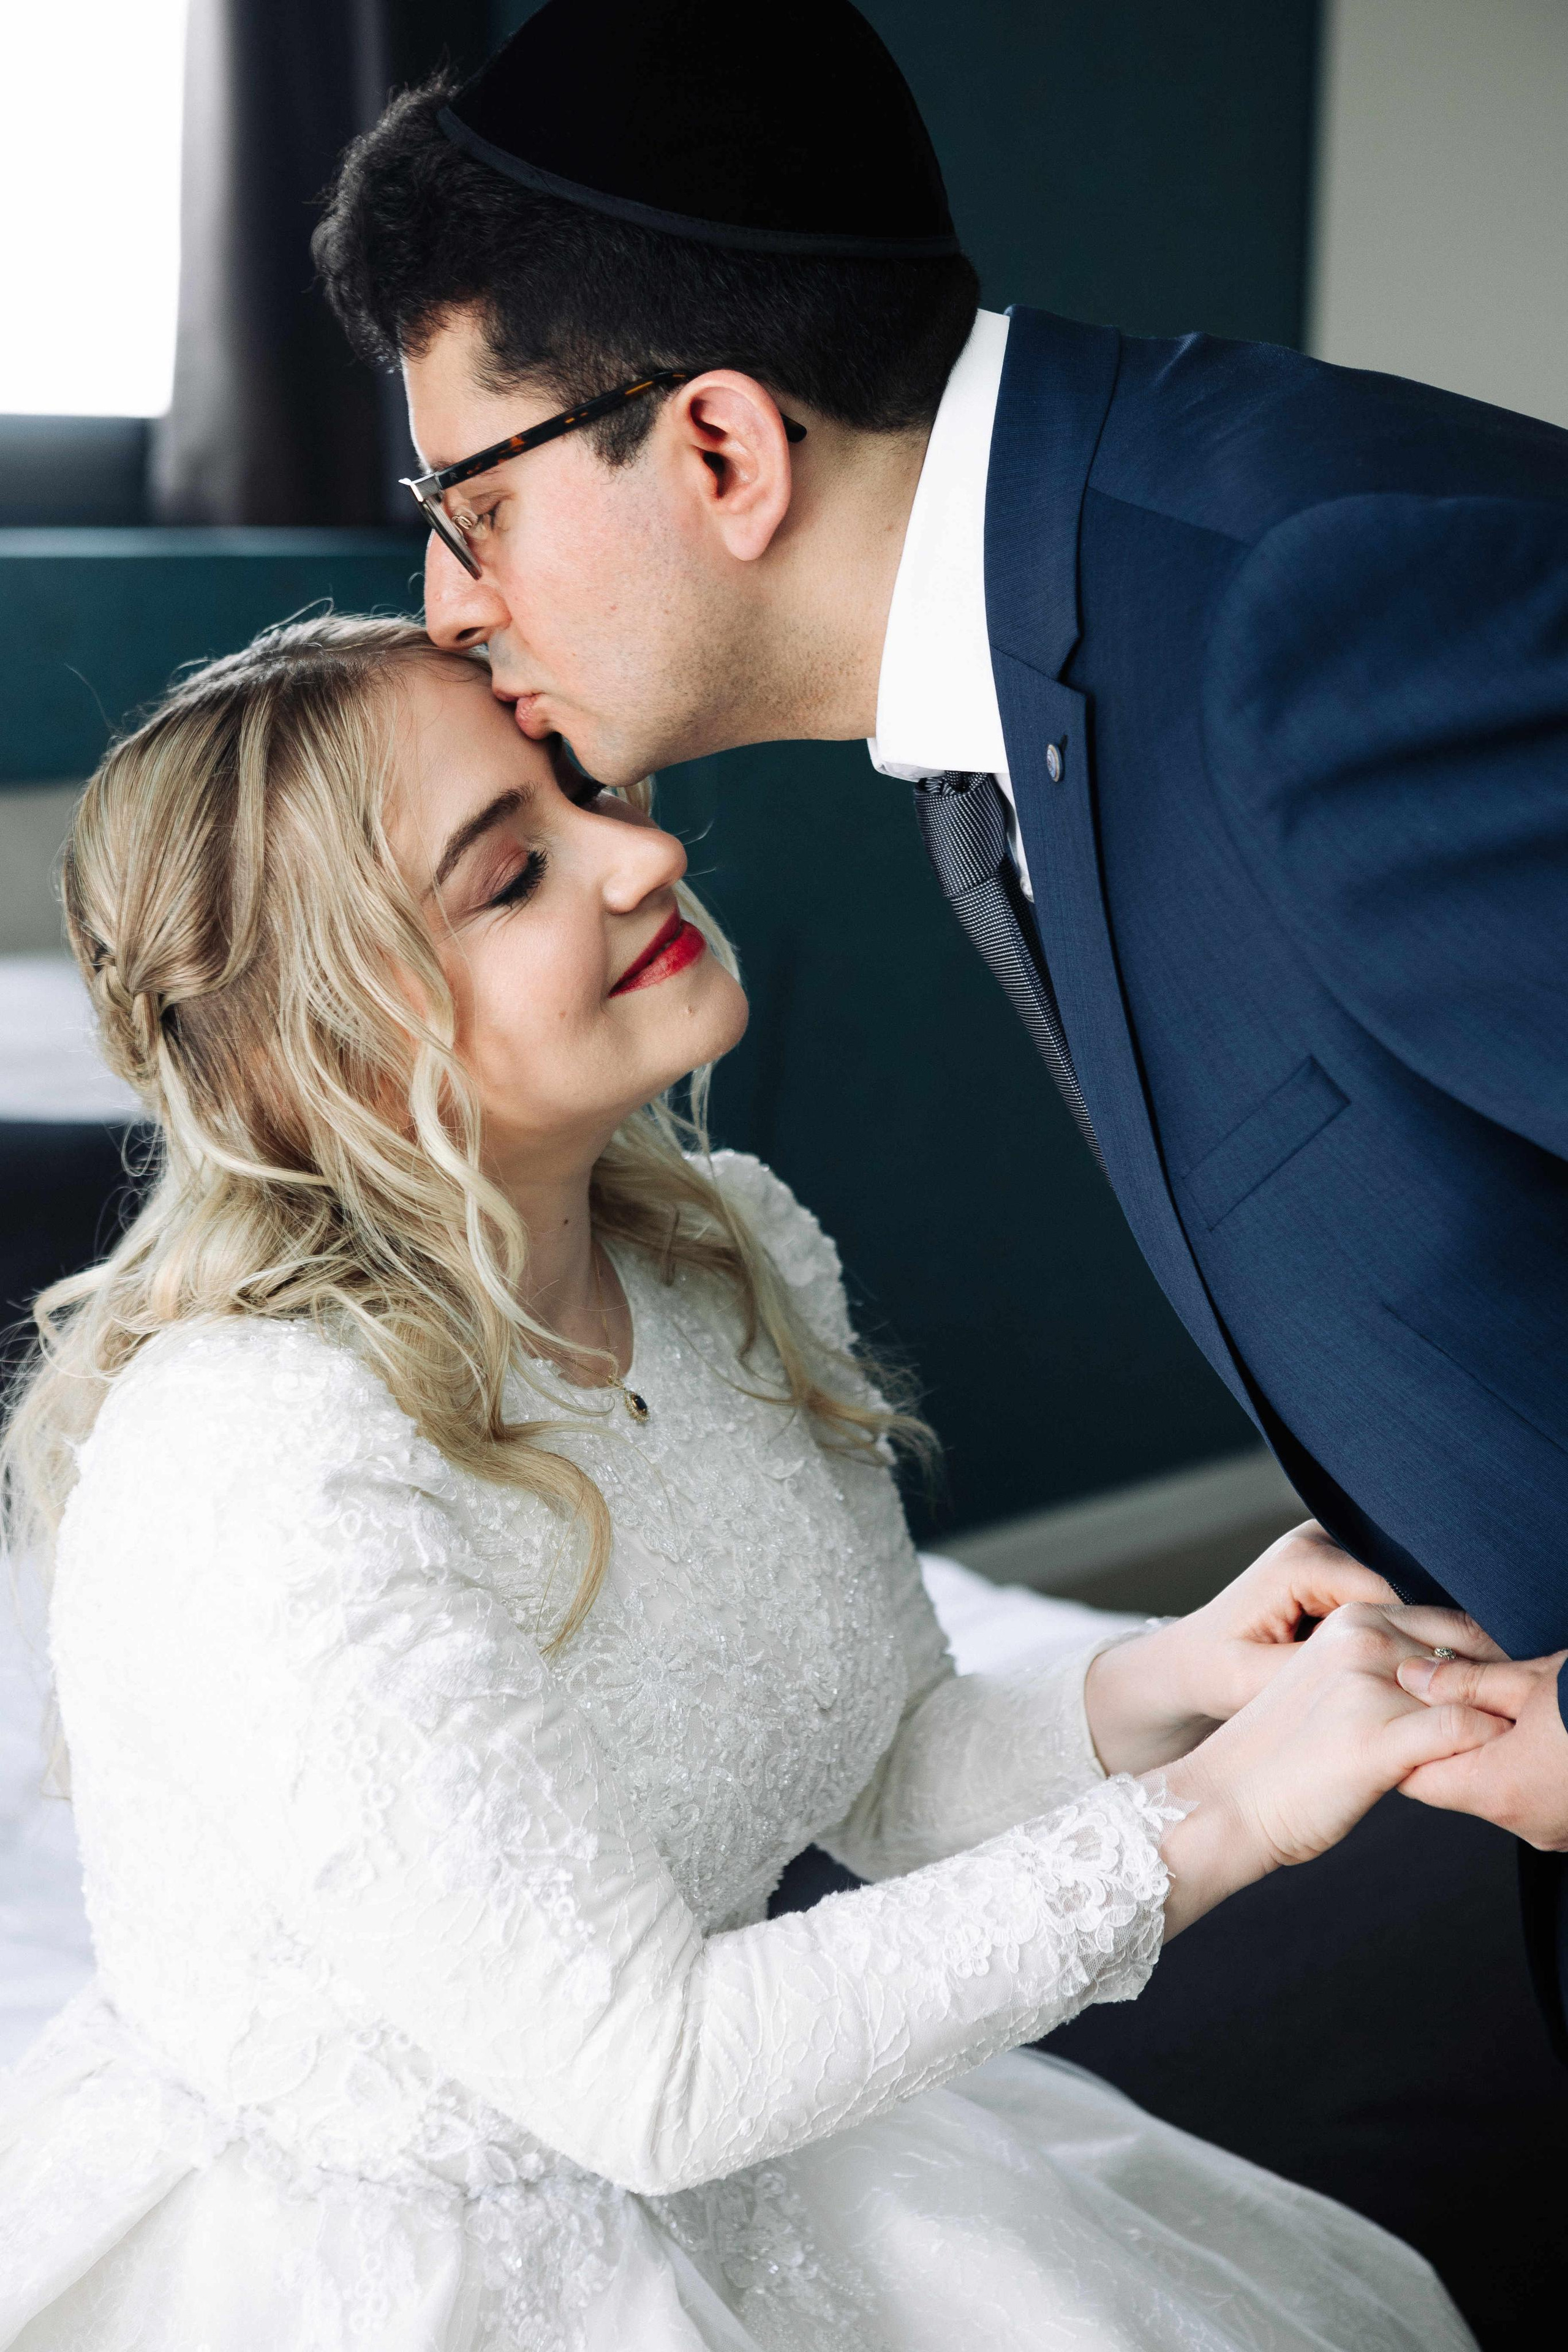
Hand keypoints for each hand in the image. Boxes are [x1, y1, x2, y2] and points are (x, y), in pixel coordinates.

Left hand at [1085, 1521, 1399, 1775]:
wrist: (1190, 1661)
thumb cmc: (1215, 1674)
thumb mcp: (1256, 1681)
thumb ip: (1319, 1669)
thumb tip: (1387, 1668)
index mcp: (1300, 1562)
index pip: (1392, 1595)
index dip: (1417, 1643)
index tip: (1431, 1690)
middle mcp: (1318, 1540)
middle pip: (1400, 1588)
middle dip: (1413, 1638)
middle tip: (1427, 1690)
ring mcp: (1328, 1546)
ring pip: (1398, 1592)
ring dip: (1404, 1633)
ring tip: (1405, 1681)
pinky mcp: (1336, 1563)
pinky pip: (1384, 1595)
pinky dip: (1389, 1629)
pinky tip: (1388, 1664)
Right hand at [1155, 1605, 1507, 1934]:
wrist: (1226, 1800)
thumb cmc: (1284, 1753)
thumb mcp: (1335, 1683)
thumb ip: (1389, 1664)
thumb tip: (1460, 1673)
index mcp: (1351, 1617)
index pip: (1452, 1621)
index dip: (1485, 1659)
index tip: (1495, 1691)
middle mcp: (1361, 1638)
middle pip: (1470, 1649)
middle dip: (1496, 1685)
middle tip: (1499, 1721)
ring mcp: (1367, 1685)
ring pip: (1473, 1690)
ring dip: (1494, 1718)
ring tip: (1488, 1748)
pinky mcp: (1375, 1739)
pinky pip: (1464, 1731)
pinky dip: (1484, 1747)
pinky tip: (1469, 1766)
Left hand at [1396, 1649, 1567, 1850]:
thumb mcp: (1529, 1679)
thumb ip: (1463, 1682)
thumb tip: (1409, 1675)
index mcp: (1502, 1790)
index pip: (1419, 1781)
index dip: (1407, 1744)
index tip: (1405, 1710)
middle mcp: (1526, 1823)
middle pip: (1459, 1788)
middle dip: (1452, 1745)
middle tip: (1454, 1699)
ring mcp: (1558, 1832)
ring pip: (1499, 1794)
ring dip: (1494, 1755)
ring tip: (1509, 1710)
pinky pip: (1536, 1800)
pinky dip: (1528, 1769)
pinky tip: (1544, 1733)